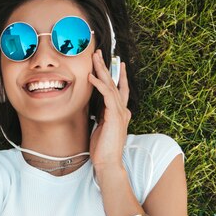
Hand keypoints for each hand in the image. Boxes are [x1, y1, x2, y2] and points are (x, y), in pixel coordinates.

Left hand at [88, 49, 130, 170]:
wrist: (108, 163)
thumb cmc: (102, 149)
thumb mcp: (100, 128)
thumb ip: (100, 117)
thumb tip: (94, 110)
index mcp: (119, 113)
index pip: (118, 90)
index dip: (115, 75)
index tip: (112, 63)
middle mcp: (122, 110)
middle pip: (115, 83)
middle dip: (107, 67)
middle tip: (99, 53)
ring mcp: (120, 112)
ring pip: (112, 85)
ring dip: (102, 70)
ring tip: (95, 58)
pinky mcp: (115, 116)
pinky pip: (107, 95)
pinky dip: (100, 85)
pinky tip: (92, 76)